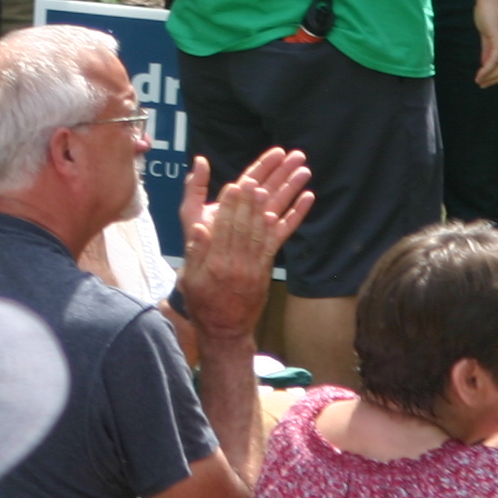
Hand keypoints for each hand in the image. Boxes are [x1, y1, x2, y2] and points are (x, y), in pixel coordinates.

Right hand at [174, 147, 313, 343]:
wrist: (225, 330)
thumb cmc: (202, 302)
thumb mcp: (189, 278)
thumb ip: (195, 251)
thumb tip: (200, 227)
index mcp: (216, 261)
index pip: (226, 227)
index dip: (234, 205)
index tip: (242, 184)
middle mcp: (239, 260)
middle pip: (252, 220)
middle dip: (262, 191)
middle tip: (274, 167)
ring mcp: (257, 262)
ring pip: (271, 222)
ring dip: (286, 193)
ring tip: (298, 170)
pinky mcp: (268, 265)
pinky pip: (283, 236)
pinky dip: (296, 215)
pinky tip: (307, 197)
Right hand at [474, 0, 497, 86]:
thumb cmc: (489, 8)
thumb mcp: (488, 31)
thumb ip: (488, 48)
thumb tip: (486, 63)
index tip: (488, 80)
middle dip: (496, 80)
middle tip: (483, 84)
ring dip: (491, 77)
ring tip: (479, 81)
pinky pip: (494, 59)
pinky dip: (487, 69)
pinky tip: (479, 74)